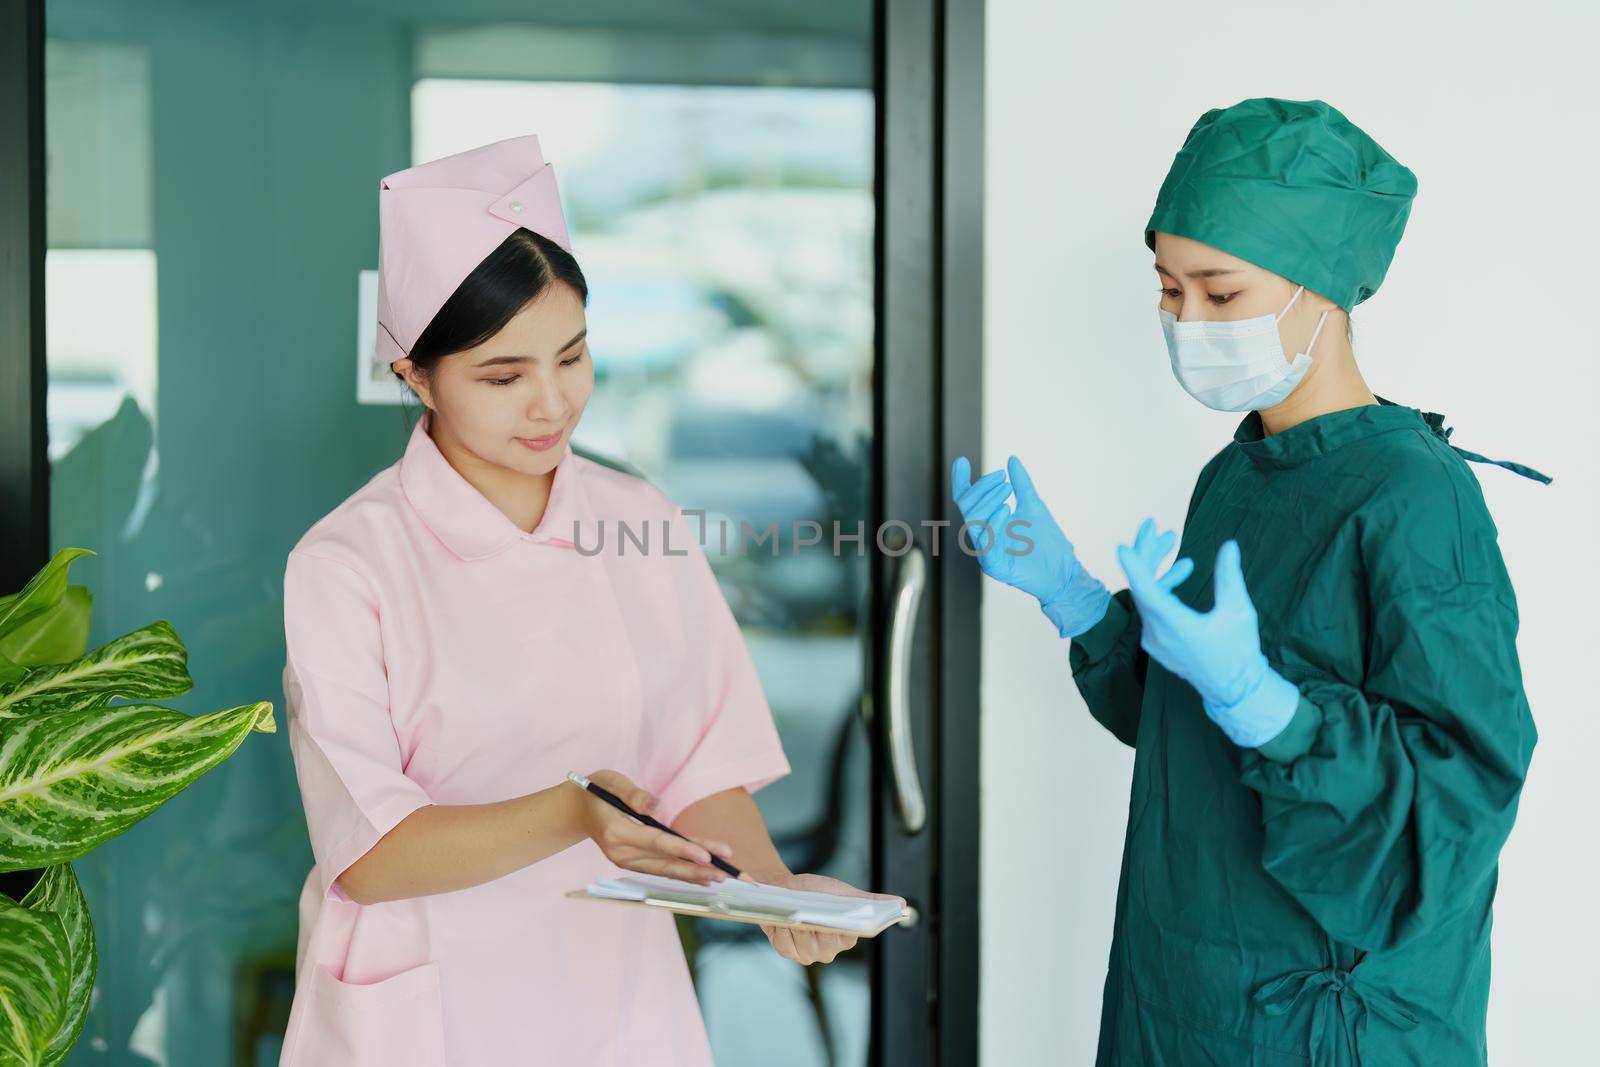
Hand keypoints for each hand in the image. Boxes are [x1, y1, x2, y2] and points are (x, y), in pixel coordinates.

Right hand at [572, 770, 733, 884]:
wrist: (576, 810)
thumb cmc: (597, 790)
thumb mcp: (612, 782)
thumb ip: (635, 794)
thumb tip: (659, 807)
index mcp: (616, 831)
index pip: (656, 842)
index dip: (682, 850)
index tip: (706, 856)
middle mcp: (620, 852)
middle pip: (664, 862)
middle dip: (695, 868)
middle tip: (723, 873)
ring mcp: (625, 860)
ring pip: (664, 870)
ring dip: (692, 875)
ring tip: (719, 877)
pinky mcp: (631, 862)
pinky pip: (659, 869)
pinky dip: (681, 873)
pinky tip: (701, 877)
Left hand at [757, 873, 904, 965]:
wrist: (784, 891)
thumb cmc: (816, 891)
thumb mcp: (843, 893)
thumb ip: (870, 900)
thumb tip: (902, 903)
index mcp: (848, 936)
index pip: (852, 935)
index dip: (842, 925)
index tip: (838, 914)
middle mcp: (830, 950)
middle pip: (827, 943)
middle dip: (817, 924)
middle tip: (811, 908)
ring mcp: (809, 954)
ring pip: (805, 945)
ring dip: (797, 926)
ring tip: (795, 911)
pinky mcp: (789, 952)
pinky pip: (788, 946)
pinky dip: (784, 931)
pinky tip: (783, 921)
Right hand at [949, 455, 1109, 636]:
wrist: (1064, 571)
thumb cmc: (1048, 542)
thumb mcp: (1033, 505)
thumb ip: (1021, 484)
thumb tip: (1012, 459)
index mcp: (988, 523)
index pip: (966, 501)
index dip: (961, 481)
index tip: (961, 461)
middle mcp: (983, 537)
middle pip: (967, 508)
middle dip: (981, 488)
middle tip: (1003, 478)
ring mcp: (987, 553)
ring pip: (973, 523)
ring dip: (988, 501)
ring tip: (1007, 490)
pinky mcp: (996, 567)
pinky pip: (986, 544)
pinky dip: (993, 523)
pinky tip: (1006, 510)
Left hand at [1114, 520, 1297, 747]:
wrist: (1234, 688)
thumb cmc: (1239, 651)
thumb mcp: (1238, 612)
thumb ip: (1229, 578)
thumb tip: (1229, 546)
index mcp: (1176, 627)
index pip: (1147, 594)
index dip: (1135, 569)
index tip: (1123, 547)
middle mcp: (1157, 633)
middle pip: (1142, 588)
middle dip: (1147, 554)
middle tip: (1152, 524)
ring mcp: (1154, 639)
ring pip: (1145, 596)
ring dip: (1156, 568)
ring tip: (1170, 540)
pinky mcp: (1156, 641)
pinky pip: (1151, 608)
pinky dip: (1162, 588)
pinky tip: (1183, 570)